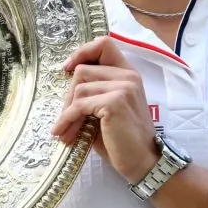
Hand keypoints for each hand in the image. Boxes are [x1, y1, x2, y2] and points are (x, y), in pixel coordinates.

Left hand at [51, 36, 158, 183]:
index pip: (104, 44)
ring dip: (67, 112)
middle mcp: (128, 76)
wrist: (143, 162)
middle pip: (83, 71)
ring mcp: (123, 87)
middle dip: (68, 97)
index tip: (68, 69)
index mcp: (128, 74)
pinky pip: (79, 105)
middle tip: (64, 120)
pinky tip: (65, 134)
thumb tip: (66, 91)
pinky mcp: (114, 102)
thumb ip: (93, 94)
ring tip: (66, 132)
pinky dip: (68, 120)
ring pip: (79, 88)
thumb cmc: (123, 139)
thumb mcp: (106, 110)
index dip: (82, 52)